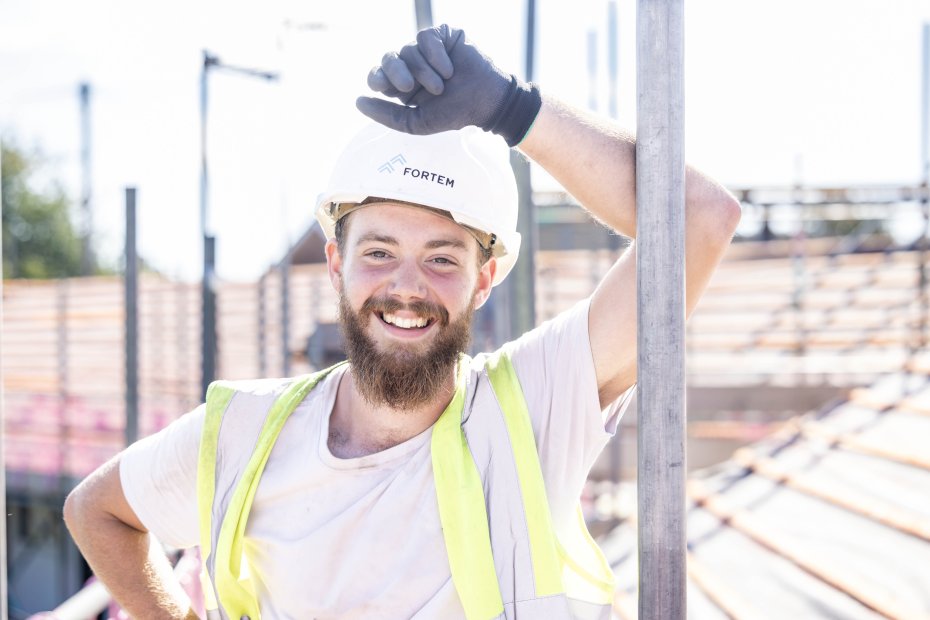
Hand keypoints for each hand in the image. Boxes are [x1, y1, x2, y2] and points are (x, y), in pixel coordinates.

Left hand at [356, 24, 540, 145]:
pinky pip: (425, 37)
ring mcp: (426, 49)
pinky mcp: (441, 35)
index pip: (378, 75)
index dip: (377, 78)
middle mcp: (412, 65)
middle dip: (395, 72)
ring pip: (408, 49)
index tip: (384, 87)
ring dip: (423, 70)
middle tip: (409, 86)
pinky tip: (449, 68)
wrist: (484, 101)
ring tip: (442, 84)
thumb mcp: (416, 122)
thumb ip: (386, 115)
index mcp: (402, 85)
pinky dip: (435, 54)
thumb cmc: (453, 114)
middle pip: (389, 58)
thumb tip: (357, 101)